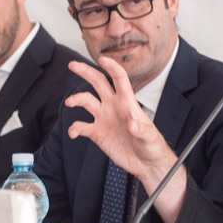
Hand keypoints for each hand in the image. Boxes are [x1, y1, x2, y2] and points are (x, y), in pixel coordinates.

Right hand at [64, 57, 180, 190]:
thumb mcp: (151, 138)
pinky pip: (82, 126)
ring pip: (86, 101)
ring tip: (69, 103)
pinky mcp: (97, 133)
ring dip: (76, 99)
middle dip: (85, 72)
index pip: (119, 79)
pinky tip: (73, 133)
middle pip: (97, 82)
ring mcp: (104, 118)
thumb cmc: (152, 146)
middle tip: (72, 65)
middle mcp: (113, 106)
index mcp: (127, 102)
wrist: (146, 163)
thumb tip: (132, 124)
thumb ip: (141, 130)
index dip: (111, 67)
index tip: (102, 59)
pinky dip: (75, 128)